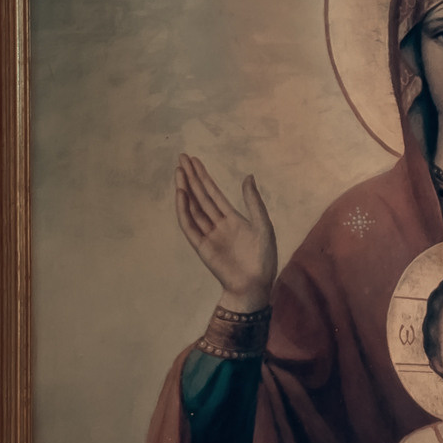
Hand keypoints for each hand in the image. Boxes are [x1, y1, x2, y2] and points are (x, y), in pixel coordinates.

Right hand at [175, 155, 277, 309]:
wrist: (255, 284)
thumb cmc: (263, 257)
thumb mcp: (263, 225)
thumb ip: (254, 202)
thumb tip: (248, 176)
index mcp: (233, 218)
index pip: (214, 193)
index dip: (204, 177)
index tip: (194, 160)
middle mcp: (218, 224)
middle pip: (201, 196)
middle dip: (191, 178)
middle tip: (181, 158)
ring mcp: (208, 234)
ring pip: (193, 208)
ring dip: (186, 190)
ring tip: (179, 172)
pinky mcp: (201, 246)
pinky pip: (190, 225)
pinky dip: (184, 210)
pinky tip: (181, 194)